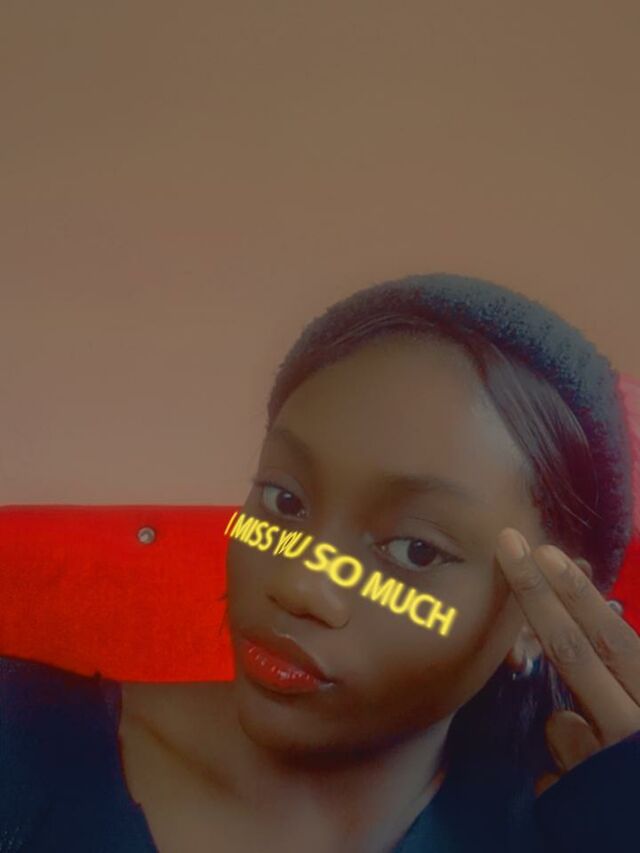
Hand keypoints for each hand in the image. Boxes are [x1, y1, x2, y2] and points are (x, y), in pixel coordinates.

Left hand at [495, 528, 639, 795]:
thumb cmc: (639, 770)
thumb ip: (628, 680)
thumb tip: (599, 633)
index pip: (613, 640)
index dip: (579, 595)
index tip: (547, 553)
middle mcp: (631, 729)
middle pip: (574, 652)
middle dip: (538, 596)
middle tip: (510, 546)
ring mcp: (602, 766)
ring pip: (559, 723)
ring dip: (570, 734)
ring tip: (604, 765)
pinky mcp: (577, 803)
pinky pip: (553, 775)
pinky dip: (566, 779)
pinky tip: (590, 801)